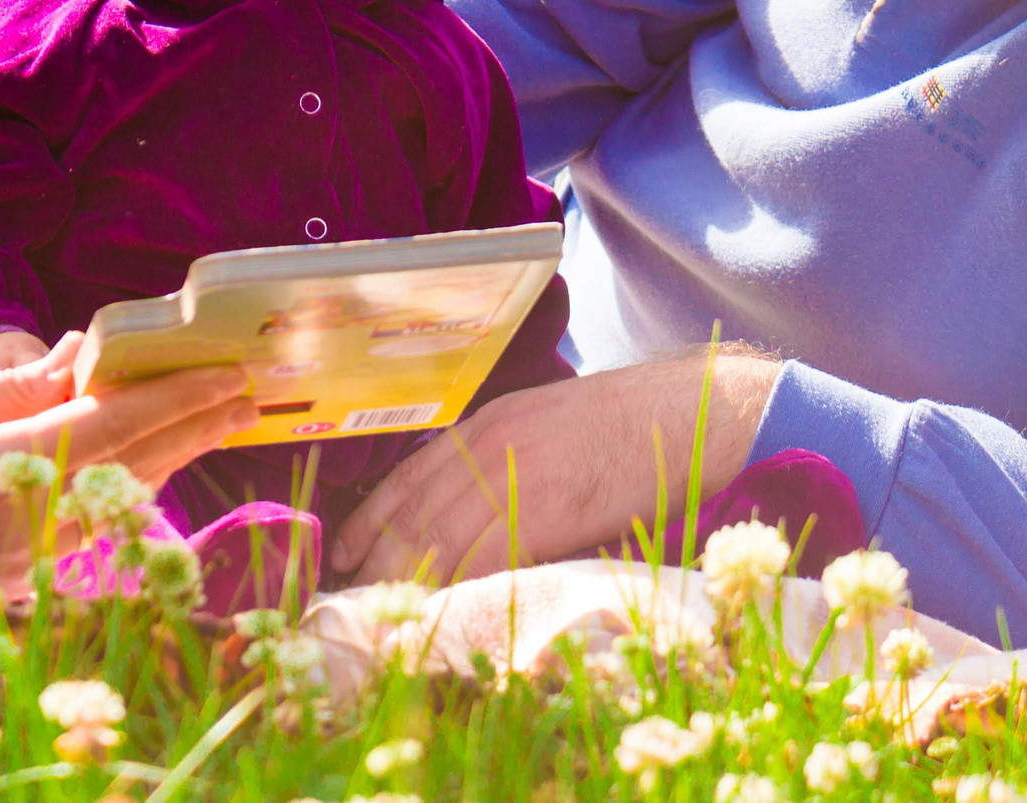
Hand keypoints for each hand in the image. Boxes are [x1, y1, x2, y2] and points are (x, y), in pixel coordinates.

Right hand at [0, 331, 258, 570]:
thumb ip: (16, 386)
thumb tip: (82, 353)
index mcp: (1, 471)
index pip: (108, 428)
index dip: (172, 399)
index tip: (222, 375)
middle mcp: (31, 518)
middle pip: (135, 464)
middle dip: (198, 424)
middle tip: (250, 391)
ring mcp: (34, 550)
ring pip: (125, 491)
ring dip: (179, 450)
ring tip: (226, 415)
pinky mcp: (30, 563)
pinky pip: (100, 511)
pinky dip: (139, 475)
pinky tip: (166, 452)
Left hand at [331, 350, 778, 584]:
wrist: (682, 410)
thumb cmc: (616, 424)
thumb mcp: (539, 421)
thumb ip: (495, 454)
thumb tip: (457, 509)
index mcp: (486, 425)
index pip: (407, 478)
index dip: (370, 521)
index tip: (344, 556)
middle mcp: (491, 447)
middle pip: (416, 515)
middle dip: (381, 562)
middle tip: (356, 600)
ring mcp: (520, 478)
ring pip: (445, 539)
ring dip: (413, 582)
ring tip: (389, 615)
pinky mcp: (553, 511)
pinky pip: (495, 556)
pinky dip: (465, 587)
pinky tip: (446, 610)